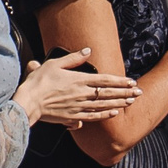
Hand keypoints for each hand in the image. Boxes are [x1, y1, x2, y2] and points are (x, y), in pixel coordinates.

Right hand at [12, 47, 139, 128]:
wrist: (28, 102)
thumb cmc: (38, 83)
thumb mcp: (54, 64)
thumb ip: (73, 58)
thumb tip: (88, 50)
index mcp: (79, 80)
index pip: (105, 80)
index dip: (121, 81)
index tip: (132, 82)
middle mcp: (83, 94)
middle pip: (109, 93)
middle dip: (126, 93)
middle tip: (139, 93)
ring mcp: (79, 106)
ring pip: (105, 105)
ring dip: (120, 103)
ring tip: (131, 102)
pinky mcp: (73, 116)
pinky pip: (94, 117)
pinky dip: (105, 115)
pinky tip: (114, 113)